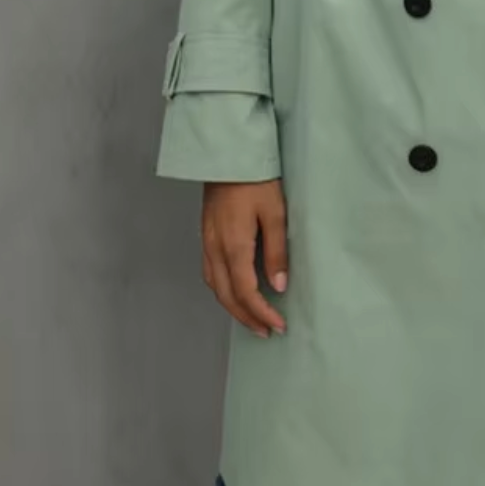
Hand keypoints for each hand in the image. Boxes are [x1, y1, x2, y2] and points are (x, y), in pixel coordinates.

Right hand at [200, 179, 288, 337]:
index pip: (245, 292)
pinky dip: (222, 290)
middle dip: (247, 317)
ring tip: (253, 319)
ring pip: (215, 286)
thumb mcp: (275, 213)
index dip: (261, 313)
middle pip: (226, 296)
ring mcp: (207, 241)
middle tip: (267, 331)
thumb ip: (276, 251)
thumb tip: (279, 285)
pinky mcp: (206, 234)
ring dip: (233, 307)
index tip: (278, 325)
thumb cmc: (255, 179)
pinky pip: (210, 272)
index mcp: (233, 245)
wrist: (228, 154)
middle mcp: (215, 248)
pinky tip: (234, 291)